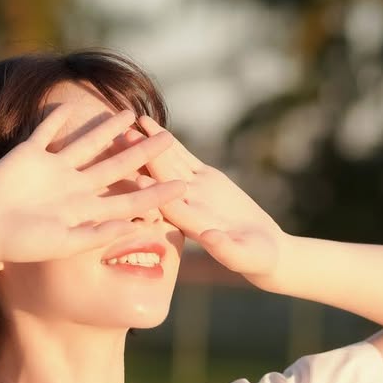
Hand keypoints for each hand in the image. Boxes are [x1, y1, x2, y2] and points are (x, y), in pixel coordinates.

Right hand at [0, 106, 189, 273]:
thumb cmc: (19, 244)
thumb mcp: (63, 243)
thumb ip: (96, 234)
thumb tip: (132, 227)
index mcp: (85, 210)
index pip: (130, 200)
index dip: (157, 193)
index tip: (184, 184)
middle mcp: (73, 188)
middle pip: (117, 166)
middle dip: (143, 153)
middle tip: (170, 137)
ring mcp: (52, 170)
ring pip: (87, 144)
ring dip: (108, 129)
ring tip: (132, 114)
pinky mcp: (28, 155)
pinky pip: (46, 132)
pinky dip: (58, 118)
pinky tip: (73, 103)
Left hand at [123, 115, 285, 282]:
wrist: (262, 247)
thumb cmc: (255, 258)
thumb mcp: (244, 255)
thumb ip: (226, 249)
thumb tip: (209, 238)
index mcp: (192, 226)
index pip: (169, 208)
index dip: (155, 194)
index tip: (138, 179)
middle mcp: (185, 206)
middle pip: (160, 181)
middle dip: (142, 161)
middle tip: (121, 140)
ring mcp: (192, 190)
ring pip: (167, 164)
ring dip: (147, 146)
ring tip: (129, 124)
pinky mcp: (202, 177)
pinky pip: (181, 156)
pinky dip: (167, 141)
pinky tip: (149, 124)